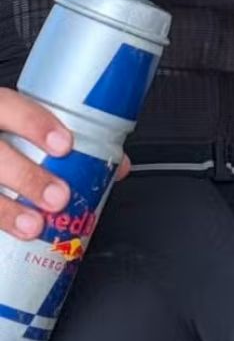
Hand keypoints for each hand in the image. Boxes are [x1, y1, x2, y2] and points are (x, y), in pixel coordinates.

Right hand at [0, 89, 129, 241]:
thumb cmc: (6, 135)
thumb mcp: (27, 126)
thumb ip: (67, 141)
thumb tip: (116, 165)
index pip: (8, 106)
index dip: (36, 124)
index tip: (65, 145)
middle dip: (27, 176)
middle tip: (59, 197)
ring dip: (6, 210)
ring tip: (34, 225)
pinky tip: (8, 235)